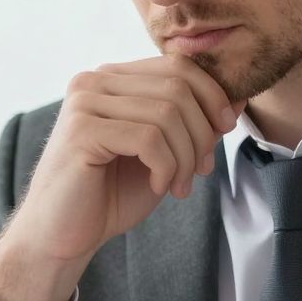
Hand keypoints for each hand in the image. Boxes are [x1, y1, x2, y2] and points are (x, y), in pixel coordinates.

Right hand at [0, 56, 238, 300]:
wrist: (63, 235)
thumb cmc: (110, 195)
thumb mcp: (165, 154)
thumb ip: (194, 124)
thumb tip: (238, 99)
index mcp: (113, 79)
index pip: (178, 65)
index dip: (212, 95)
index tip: (224, 131)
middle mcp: (94, 81)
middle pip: (177, 87)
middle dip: (201, 132)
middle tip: (200, 170)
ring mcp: (85, 103)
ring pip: (167, 114)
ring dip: (185, 156)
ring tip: (179, 185)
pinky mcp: (81, 131)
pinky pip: (148, 138)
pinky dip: (166, 166)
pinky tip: (159, 186)